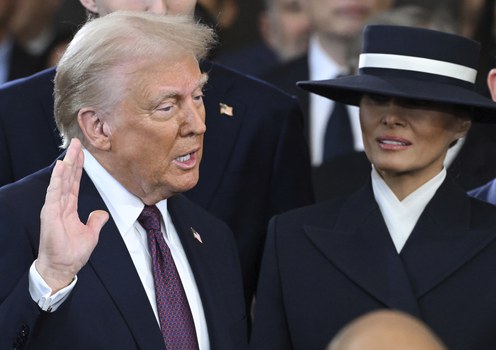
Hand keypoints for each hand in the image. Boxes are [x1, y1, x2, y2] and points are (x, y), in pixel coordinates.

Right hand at [36, 138, 108, 292]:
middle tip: (77, 142)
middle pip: (68, 177)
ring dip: (67, 164)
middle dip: (73, 159)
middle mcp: (60, 204)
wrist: (62, 267)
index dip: (78, 168)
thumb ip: (96, 221)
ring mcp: (54, 207)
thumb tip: (101, 213)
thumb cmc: (72, 253)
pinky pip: (55, 192)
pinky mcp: (51, 213)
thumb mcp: (91, 234)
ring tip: (71, 148)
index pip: (74, 183)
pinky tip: (61, 166)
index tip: (81, 153)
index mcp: (69, 208)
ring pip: (62, 180)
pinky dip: (58, 178)